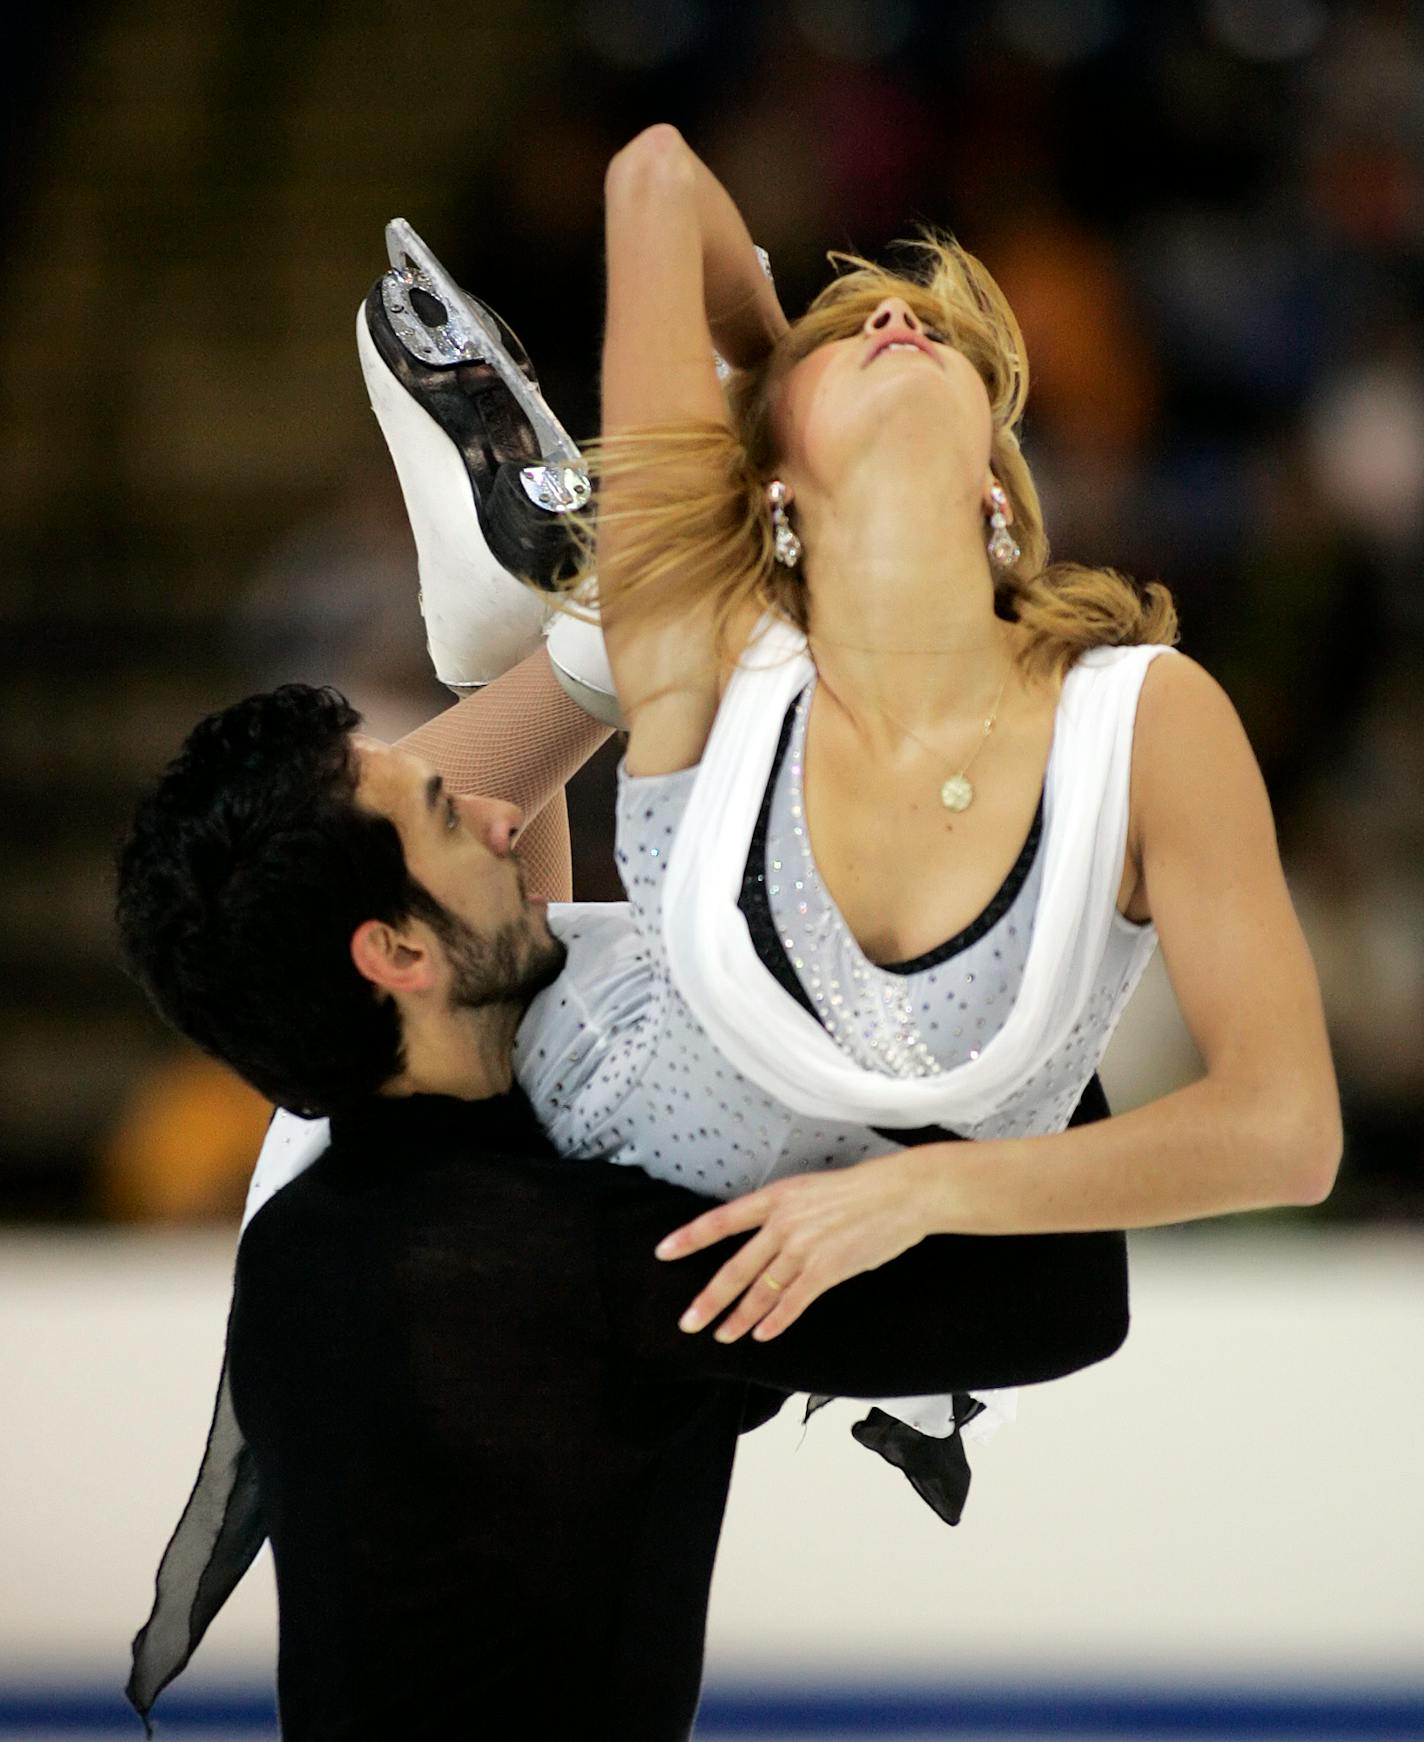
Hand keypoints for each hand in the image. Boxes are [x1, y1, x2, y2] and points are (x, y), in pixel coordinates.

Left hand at [655, 1151, 929, 1342]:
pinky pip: (793, 1302)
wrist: (900, 1193)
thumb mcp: (809, 1190)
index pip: (721, 1220)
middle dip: (709, 1299)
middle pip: (735, 1267)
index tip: (663, 1252)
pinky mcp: (826, 1270)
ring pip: (760, 1291)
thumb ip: (784, 1214)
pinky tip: (763, 1335)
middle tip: (687, 1321)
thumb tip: (764, 1240)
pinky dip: (776, 1322)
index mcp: (776, 1197)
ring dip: (739, 1318)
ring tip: (722, 1334)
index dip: (689, 1238)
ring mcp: (803, 1248)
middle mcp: (782, 1223)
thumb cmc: (859, 1190)